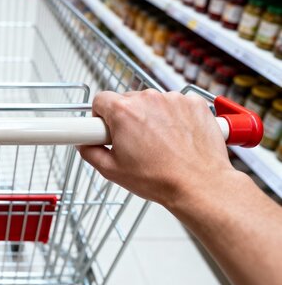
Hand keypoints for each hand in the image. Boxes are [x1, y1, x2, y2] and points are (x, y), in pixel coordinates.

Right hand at [77, 89, 234, 206]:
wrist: (199, 185)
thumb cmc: (160, 179)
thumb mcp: (112, 171)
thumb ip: (90, 153)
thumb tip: (84, 144)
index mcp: (123, 112)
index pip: (100, 99)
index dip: (100, 116)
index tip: (106, 128)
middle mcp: (148, 99)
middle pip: (127, 100)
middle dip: (127, 118)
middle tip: (134, 142)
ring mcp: (173, 99)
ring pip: (152, 102)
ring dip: (152, 117)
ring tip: (160, 143)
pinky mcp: (194, 103)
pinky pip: (176, 104)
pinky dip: (175, 117)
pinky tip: (177, 137)